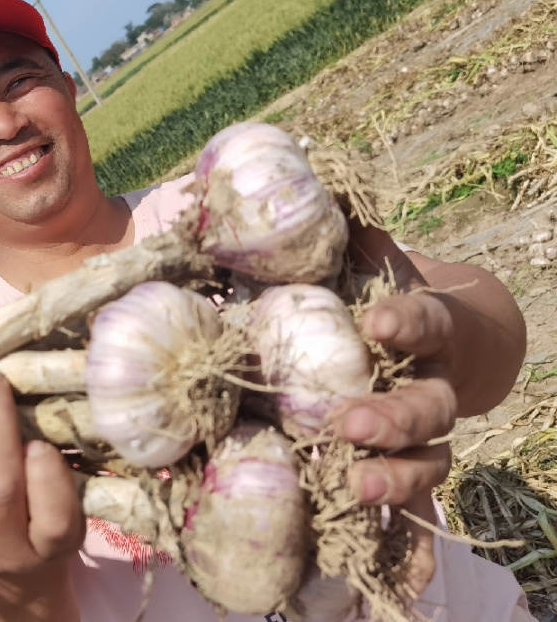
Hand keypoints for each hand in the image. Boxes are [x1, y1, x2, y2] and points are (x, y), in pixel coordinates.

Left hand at [333, 224, 456, 591]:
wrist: (446, 335)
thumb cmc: (390, 294)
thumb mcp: (373, 261)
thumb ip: (348, 235)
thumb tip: (304, 181)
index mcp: (426, 328)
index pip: (427, 321)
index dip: (409, 322)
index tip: (379, 322)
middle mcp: (433, 384)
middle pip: (428, 408)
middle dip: (393, 419)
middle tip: (349, 426)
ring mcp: (426, 435)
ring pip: (427, 465)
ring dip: (393, 480)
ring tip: (350, 487)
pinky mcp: (408, 469)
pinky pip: (413, 510)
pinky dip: (406, 539)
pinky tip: (388, 568)